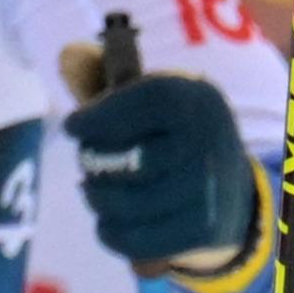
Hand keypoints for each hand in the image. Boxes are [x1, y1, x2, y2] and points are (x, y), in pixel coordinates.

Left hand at [62, 61, 262, 275]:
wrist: (224, 186)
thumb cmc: (164, 132)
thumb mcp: (140, 96)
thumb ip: (100, 73)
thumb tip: (69, 53)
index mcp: (193, 96)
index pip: (141, 102)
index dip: (97, 116)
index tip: (72, 127)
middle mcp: (209, 139)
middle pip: (129, 159)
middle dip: (93, 162)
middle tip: (89, 163)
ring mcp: (211, 189)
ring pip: (128, 203)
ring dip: (98, 198)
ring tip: (95, 190)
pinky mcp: (204, 230)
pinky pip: (137, 239)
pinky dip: (111, 232)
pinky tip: (109, 220)